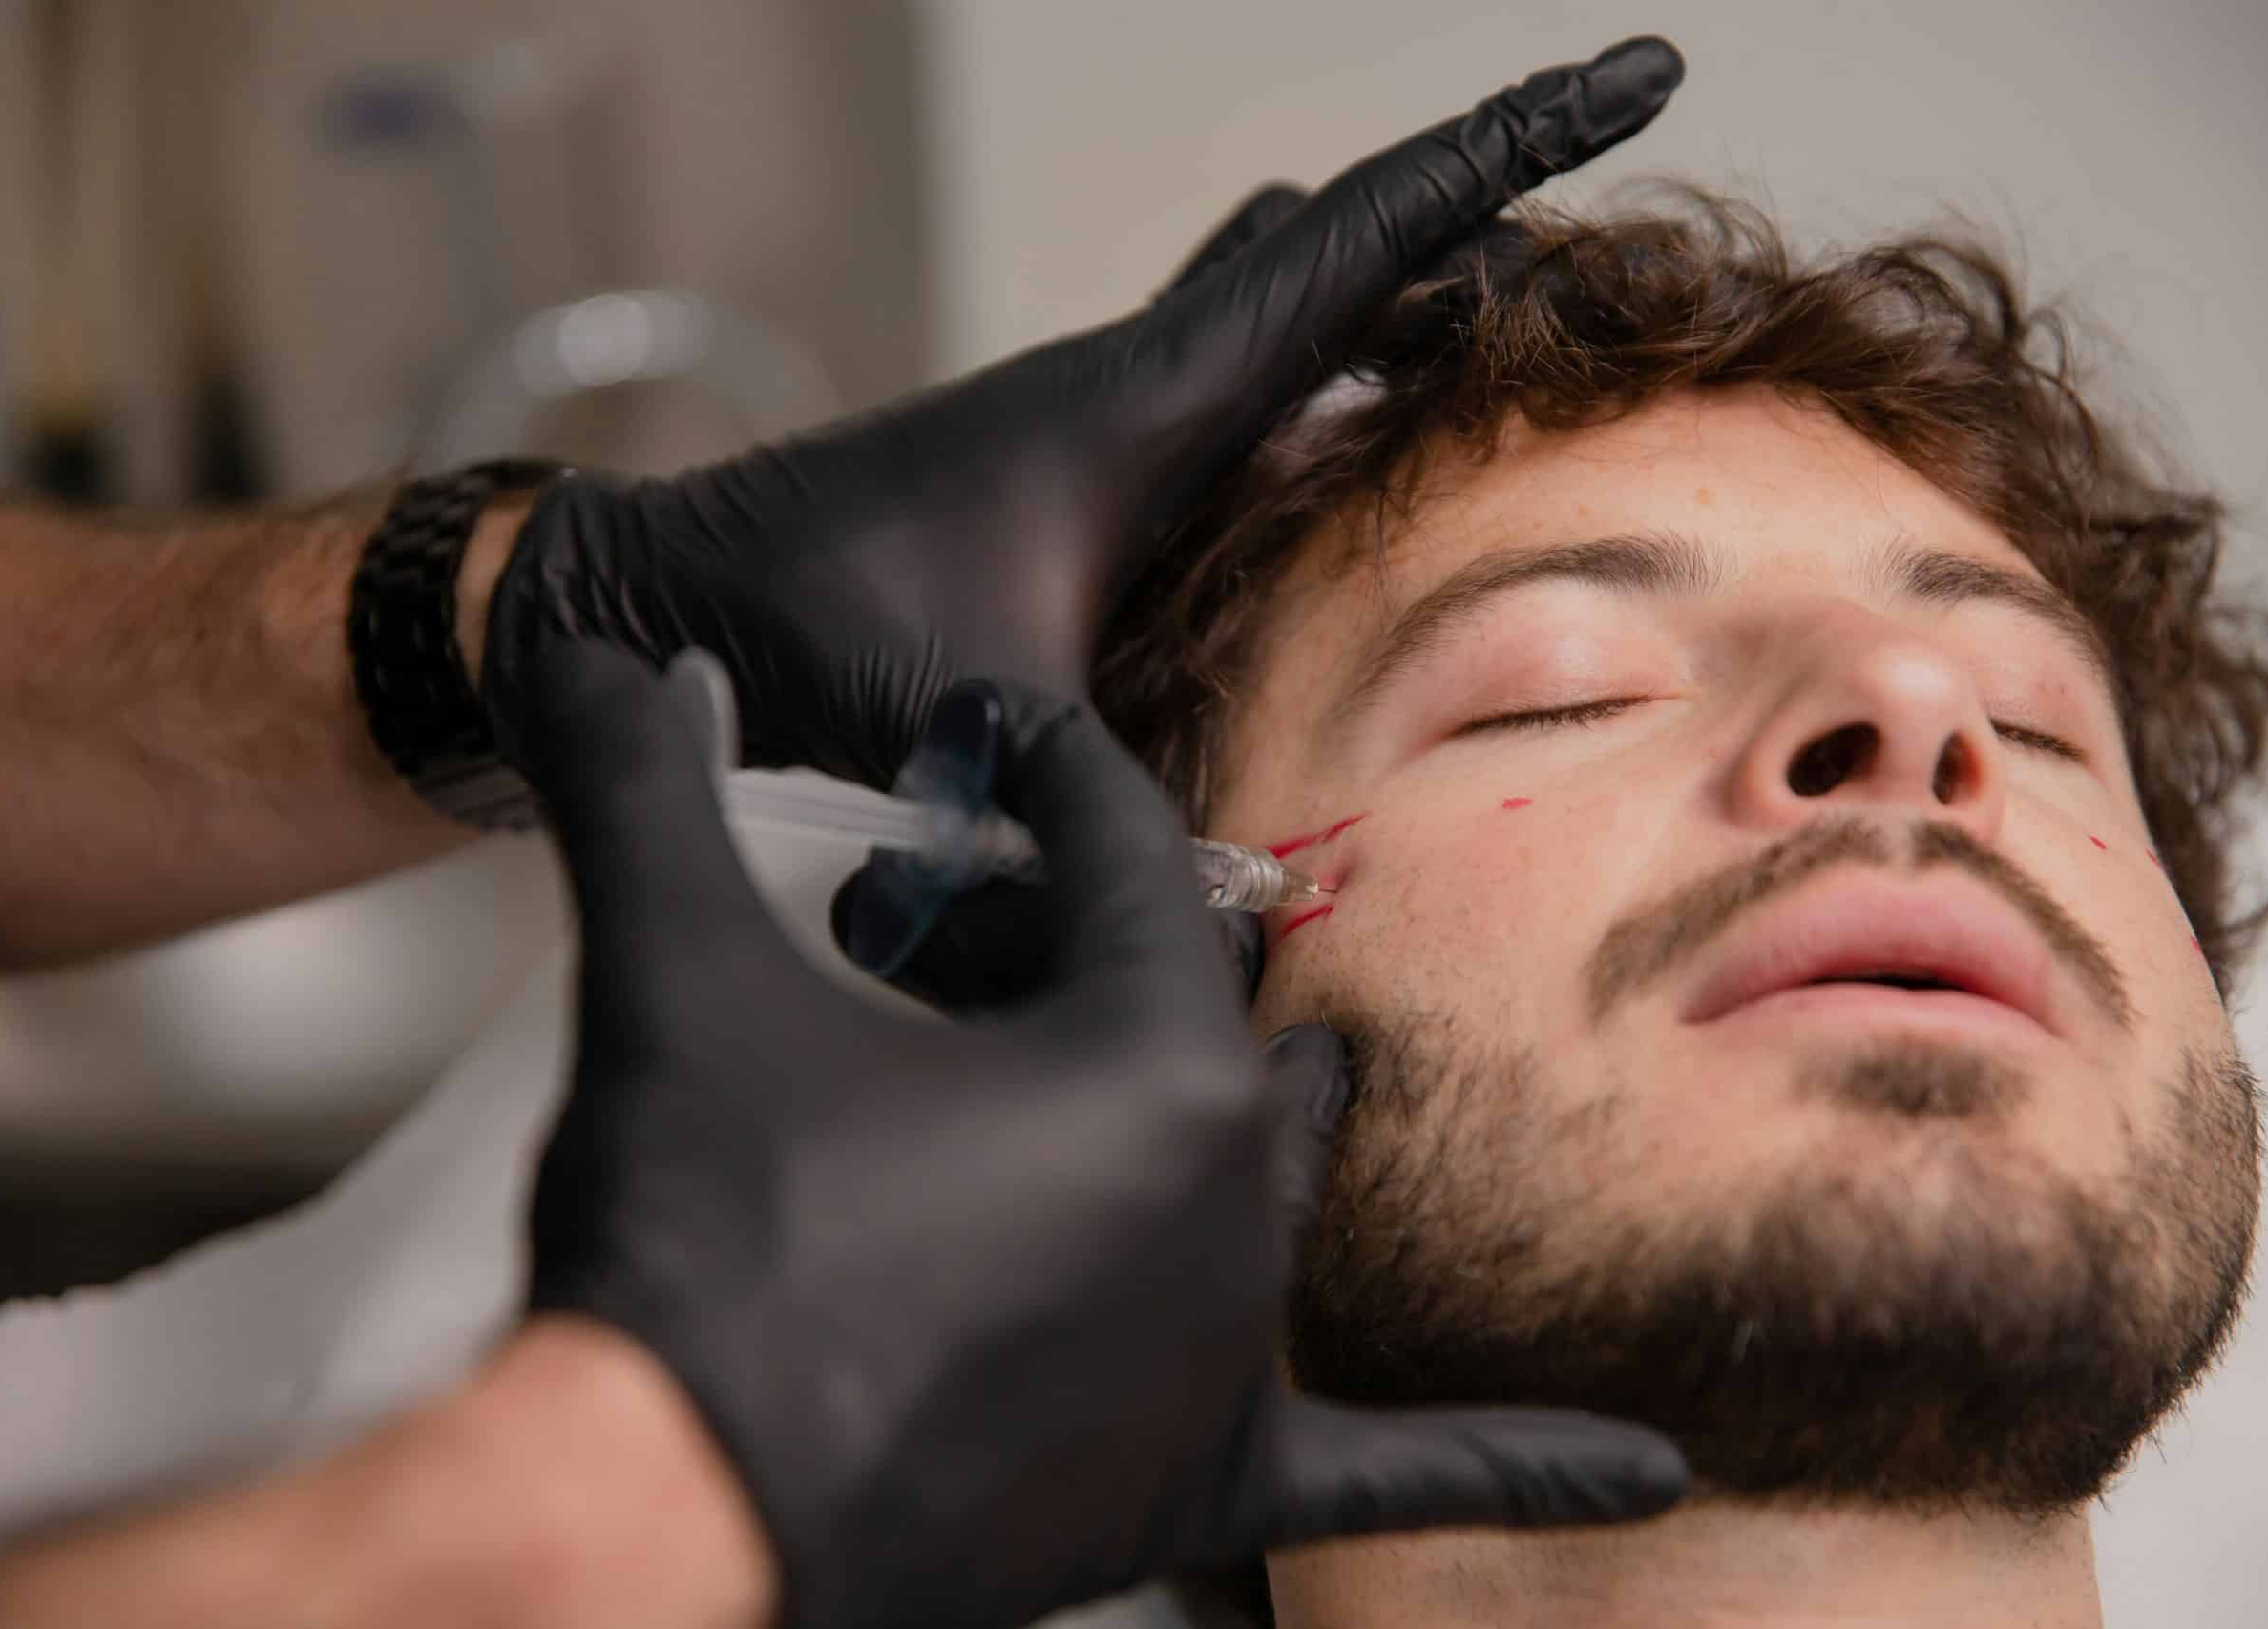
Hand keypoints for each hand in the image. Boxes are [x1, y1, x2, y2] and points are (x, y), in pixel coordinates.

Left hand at [481, 39, 1682, 786]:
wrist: (643, 606)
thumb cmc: (789, 640)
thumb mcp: (962, 737)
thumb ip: (1093, 832)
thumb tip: (1229, 943)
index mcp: (1146, 402)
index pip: (1364, 242)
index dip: (1511, 153)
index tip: (1634, 69)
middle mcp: (1144, 391)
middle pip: (1352, 256)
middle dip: (1490, 225)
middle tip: (1611, 257)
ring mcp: (1117, 434)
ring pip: (1302, 324)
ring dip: (1416, 315)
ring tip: (1538, 348)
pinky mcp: (1090, 496)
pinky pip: (1255, 412)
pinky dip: (1339, 402)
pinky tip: (1379, 464)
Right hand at [509, 645, 1686, 1628]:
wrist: (665, 1514)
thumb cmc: (698, 1244)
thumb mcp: (672, 981)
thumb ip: (646, 789)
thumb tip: (611, 650)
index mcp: (1141, 1058)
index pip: (1121, 862)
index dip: (1053, 774)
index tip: (1005, 740)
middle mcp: (1224, 1200)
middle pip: (1215, 1023)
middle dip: (1143, 951)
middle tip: (1060, 921)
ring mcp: (1226, 1351)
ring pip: (1294, 1194)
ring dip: (1284, 1123)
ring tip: (1322, 1068)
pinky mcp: (1198, 1490)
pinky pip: (1395, 1475)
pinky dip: (1530, 1464)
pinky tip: (1656, 1464)